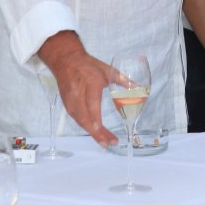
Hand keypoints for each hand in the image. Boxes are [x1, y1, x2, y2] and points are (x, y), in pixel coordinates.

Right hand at [37, 32, 120, 147]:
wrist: (66, 61)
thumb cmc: (88, 65)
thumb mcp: (106, 70)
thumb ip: (122, 80)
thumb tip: (139, 87)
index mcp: (90, 83)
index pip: (91, 103)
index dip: (94, 118)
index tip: (99, 129)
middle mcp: (78, 94)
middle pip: (86, 118)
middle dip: (97, 133)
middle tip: (108, 143)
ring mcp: (71, 101)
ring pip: (81, 121)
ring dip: (93, 133)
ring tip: (106, 142)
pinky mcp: (67, 105)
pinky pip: (77, 119)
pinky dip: (87, 128)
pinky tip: (96, 134)